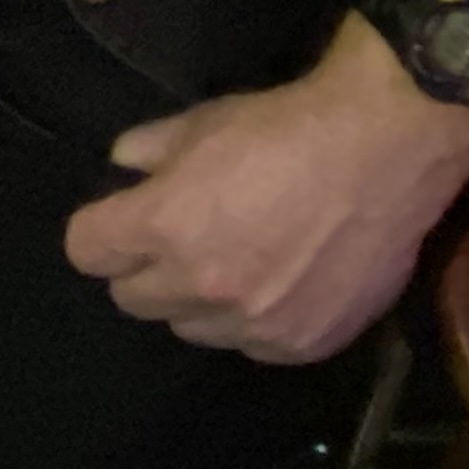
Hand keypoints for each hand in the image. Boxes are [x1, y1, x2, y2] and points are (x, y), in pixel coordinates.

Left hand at [61, 16, 468, 363]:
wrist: (382, 152)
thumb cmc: (285, 128)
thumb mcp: (201, 122)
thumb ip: (149, 149)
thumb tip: (123, 166)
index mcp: (163, 227)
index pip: (86, 251)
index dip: (99, 231)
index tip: (118, 219)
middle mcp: (201, 286)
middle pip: (131, 299)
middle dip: (143, 269)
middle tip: (177, 240)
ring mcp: (254, 324)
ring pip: (190, 329)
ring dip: (197, 302)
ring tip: (233, 264)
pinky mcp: (303, 344)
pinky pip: (251, 346)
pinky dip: (253, 323)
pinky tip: (279, 285)